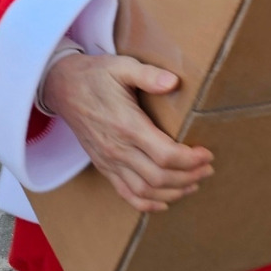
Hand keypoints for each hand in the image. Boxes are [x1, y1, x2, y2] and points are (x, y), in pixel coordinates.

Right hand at [42, 53, 213, 212]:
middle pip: (159, 177)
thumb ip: (148, 75)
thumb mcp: (122, 66)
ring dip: (173, 192)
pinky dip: (147, 204)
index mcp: (127, 125)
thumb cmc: (96, 75)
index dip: (190, 159)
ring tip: (194, 183)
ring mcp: (109, 161)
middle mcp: (117, 149)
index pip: (165, 154)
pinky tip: (165, 201)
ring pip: (145, 191)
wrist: (63, 87)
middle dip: (189, 176)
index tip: (207, 153)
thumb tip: (174, 82)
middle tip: (208, 168)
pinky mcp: (103, 166)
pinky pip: (126, 194)